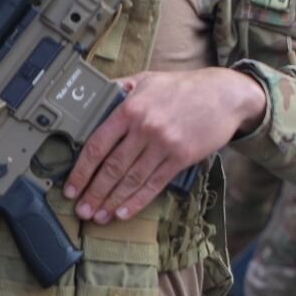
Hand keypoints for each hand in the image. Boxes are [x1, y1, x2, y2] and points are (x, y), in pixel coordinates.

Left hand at [67, 67, 267, 222]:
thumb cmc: (184, 87)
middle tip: (81, 210)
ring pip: (131, 179)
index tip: (71, 187)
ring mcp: (164, 145)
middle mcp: (145, 129)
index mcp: (130, 109)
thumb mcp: (147, 79)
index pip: (98, 145)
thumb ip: (119, 89)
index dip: (81, 170)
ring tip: (98, 216)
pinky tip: (123, 212)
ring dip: (111, 201)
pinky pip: (155, 183)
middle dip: (93, 193)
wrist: (225, 94)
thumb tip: (92, 95)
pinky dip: (138, 200)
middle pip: (112, 168)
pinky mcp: (182, 157)